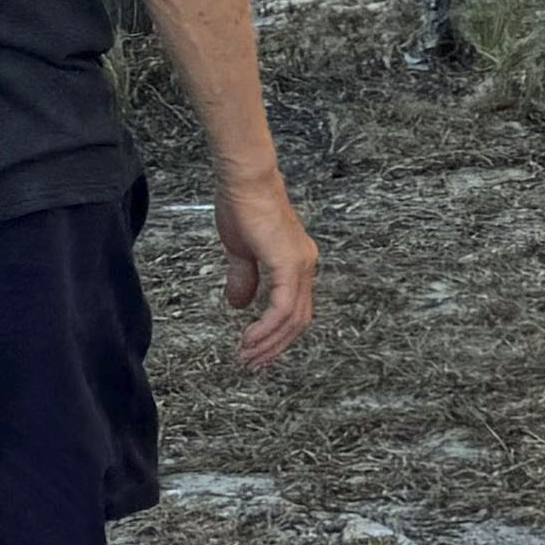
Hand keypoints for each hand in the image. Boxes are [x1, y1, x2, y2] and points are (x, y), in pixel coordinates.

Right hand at [214, 172, 315, 367]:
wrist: (243, 180)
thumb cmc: (242, 206)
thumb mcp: (240, 250)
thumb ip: (244, 278)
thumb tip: (239, 304)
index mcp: (297, 263)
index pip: (295, 310)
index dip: (277, 335)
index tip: (257, 351)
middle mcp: (305, 265)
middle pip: (298, 321)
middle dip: (273, 347)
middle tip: (251, 364)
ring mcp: (300, 265)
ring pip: (292, 319)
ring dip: (268, 343)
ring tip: (246, 356)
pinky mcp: (288, 264)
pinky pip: (281, 308)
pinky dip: (265, 328)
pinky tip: (249, 339)